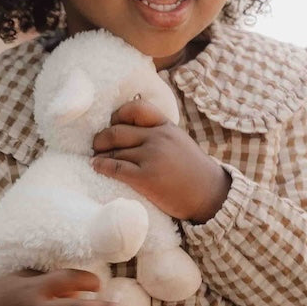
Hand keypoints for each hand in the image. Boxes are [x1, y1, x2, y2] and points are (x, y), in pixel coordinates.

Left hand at [90, 98, 230, 223]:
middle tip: (96, 146)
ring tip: (95, 159)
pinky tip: (96, 167)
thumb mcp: (180, 143)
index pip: (136, 109)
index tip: (111, 125)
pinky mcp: (146, 178)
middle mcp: (158, 138)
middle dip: (101, 139)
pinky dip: (101, 166)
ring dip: (99, 155)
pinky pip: (115, 168)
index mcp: (166, 127)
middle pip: (117, 131)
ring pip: (114, 150)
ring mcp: (152, 157)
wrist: (211, 196)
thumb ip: (160, 135)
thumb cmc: (193, 173)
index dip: (117, 116)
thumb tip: (132, 134)